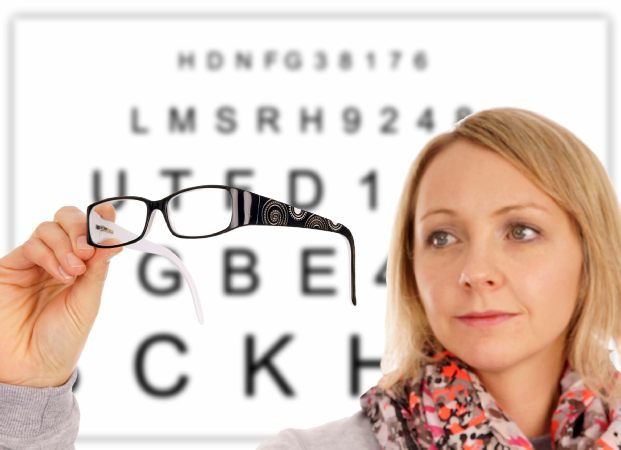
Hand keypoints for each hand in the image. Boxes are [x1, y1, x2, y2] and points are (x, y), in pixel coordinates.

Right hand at [0, 206, 122, 386]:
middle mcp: (58, 259)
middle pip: (67, 219)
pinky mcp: (12, 268)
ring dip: (66, 244)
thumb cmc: (62, 339)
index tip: (109, 215)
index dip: (99, 218)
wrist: (31, 367)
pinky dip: (50, 255)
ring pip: (49, 228)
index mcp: (82, 266)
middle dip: (81, 227)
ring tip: (75, 272)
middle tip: (88, 250)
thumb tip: (113, 240)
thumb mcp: (88, 302)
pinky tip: (61, 275)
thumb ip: (98, 270)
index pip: (90, 230)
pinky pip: (32, 246)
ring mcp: (35, 263)